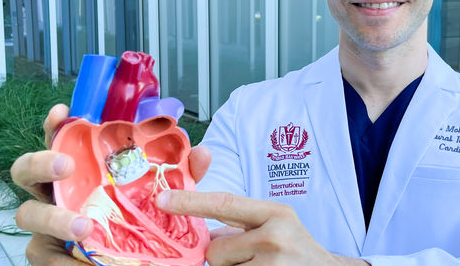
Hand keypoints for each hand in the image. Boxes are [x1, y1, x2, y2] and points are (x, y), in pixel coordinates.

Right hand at [10, 104, 212, 264]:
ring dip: (54, 218)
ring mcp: (46, 222)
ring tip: (85, 227)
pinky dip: (62, 261)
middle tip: (67, 166)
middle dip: (42, 162)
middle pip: (26, 169)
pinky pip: (41, 256)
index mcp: (79, 168)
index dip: (55, 124)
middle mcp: (55, 190)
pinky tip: (83, 264)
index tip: (63, 112)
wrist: (134, 258)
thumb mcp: (163, 192)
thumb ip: (181, 173)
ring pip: (29, 214)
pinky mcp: (46, 254)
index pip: (59, 138)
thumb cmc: (137, 215)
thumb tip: (202, 154)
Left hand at [156, 190, 368, 265]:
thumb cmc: (298, 250)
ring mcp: (271, 265)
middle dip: (225, 257)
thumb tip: (201, 229)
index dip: (190, 202)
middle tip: (254, 259)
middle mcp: (274, 237)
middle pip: (215, 249)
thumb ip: (240, 223)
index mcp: (275, 213)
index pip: (225, 203)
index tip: (162, 200)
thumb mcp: (277, 225)